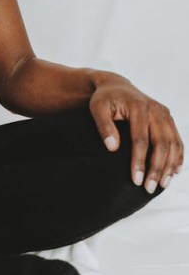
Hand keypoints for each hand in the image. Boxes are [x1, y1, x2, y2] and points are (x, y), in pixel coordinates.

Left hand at [89, 77, 183, 193]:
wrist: (116, 86)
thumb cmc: (105, 99)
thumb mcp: (97, 108)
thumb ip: (103, 126)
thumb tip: (112, 148)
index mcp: (138, 106)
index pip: (141, 139)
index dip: (139, 161)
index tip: (136, 180)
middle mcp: (155, 109)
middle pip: (161, 143)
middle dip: (156, 168)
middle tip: (149, 188)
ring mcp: (164, 113)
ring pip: (173, 143)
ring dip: (169, 166)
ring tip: (162, 184)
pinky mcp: (168, 118)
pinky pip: (177, 140)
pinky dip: (177, 156)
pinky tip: (174, 172)